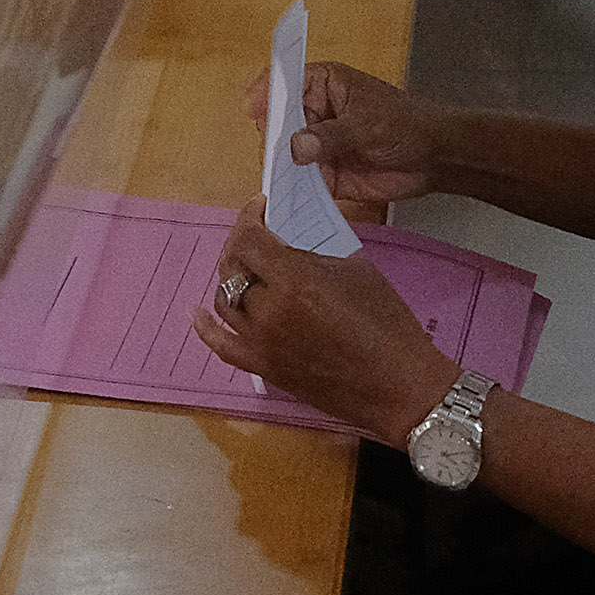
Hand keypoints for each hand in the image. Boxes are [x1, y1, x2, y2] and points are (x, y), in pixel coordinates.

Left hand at [191, 205, 454, 444]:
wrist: (397, 386)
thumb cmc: (387, 326)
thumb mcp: (354, 272)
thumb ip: (311, 256)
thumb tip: (287, 248)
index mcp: (294, 281)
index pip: (250, 239)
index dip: (249, 218)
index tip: (260, 208)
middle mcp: (268, 311)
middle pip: (233, 267)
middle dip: (242, 245)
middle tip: (256, 235)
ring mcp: (260, 343)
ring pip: (225, 300)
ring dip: (232, 278)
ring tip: (247, 267)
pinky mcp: (262, 368)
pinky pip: (221, 344)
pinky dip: (206, 327)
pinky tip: (197, 311)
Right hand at [238, 60, 440, 205]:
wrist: (434, 157)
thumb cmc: (406, 123)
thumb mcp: (366, 124)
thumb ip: (330, 136)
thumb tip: (296, 147)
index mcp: (321, 84)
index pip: (283, 82)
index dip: (265, 94)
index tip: (253, 110)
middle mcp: (312, 113)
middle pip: (276, 124)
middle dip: (272, 140)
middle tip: (278, 155)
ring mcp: (315, 144)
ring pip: (283, 156)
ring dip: (281, 169)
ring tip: (285, 180)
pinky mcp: (322, 174)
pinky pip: (299, 183)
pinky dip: (294, 191)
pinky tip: (294, 197)